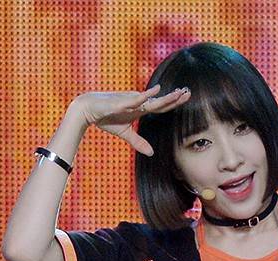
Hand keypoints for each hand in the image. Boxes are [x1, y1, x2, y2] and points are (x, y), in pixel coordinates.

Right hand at [72, 85, 190, 154]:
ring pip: (151, 99)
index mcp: (140, 109)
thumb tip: (151, 153)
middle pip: (160, 101)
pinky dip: (145, 96)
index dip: (173, 103)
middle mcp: (138, 103)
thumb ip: (139, 142)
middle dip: (175, 97)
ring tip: (178, 92)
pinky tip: (156, 90)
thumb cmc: (106, 118)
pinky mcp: (121, 102)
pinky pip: (135, 99)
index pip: (161, 106)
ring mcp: (130, 101)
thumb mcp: (125, 133)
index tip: (186, 97)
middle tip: (189, 92)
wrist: (88, 109)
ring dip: (165, 97)